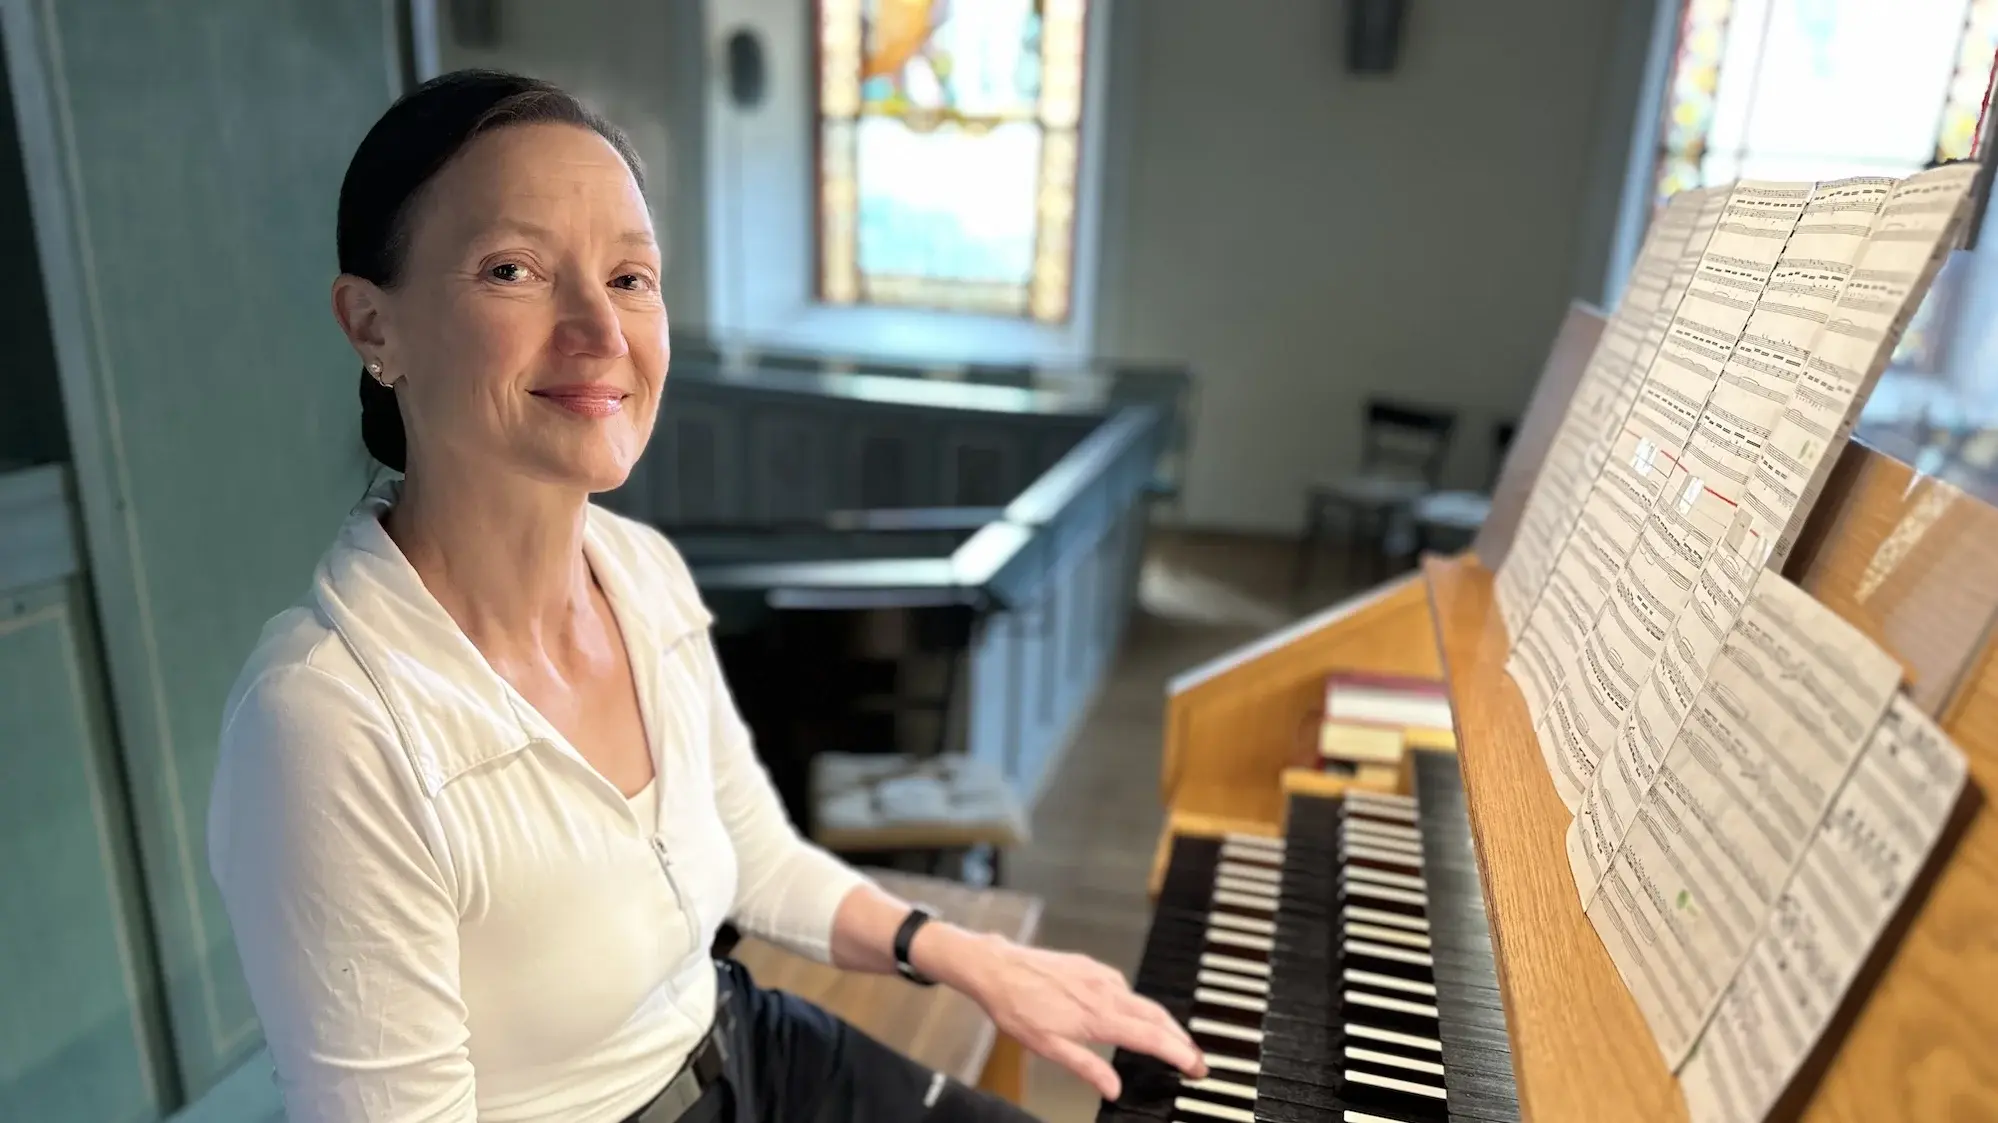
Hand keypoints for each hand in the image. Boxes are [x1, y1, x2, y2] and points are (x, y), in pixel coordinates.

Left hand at [952, 937, 1206, 1099]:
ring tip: (1171, 1041)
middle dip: (1181, 1039)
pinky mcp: (1091, 966)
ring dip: (1162, 1022)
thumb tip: (1113, 1088)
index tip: (1198, 1068)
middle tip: (1196, 1060)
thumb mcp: (1048, 1048)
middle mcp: (1107, 993)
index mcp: (1099, 1018)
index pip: (1152, 1038)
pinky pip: (1124, 988)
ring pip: (1143, 1001)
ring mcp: (1101, 976)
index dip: (1180, 1054)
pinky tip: (1131, 1014)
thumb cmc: (1017, 1008)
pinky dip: (1138, 1005)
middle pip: (1158, 1017)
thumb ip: (1086, 1067)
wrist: (996, 967)